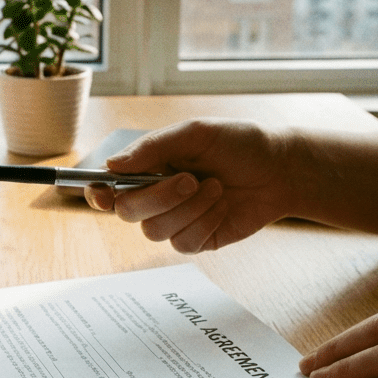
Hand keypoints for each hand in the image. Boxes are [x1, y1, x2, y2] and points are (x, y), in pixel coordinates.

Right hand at [83, 119, 296, 252]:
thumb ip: (152, 148)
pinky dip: (206, 222)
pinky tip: (223, 206)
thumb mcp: (194, 134)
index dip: (97, 194)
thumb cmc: (238, 144)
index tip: (103, 192)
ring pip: (155, 231)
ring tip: (216, 188)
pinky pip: (184, 243)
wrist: (280, 168)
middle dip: (159, 197)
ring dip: (189, 208)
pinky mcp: (196, 240)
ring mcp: (175, 221)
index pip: (108, 188)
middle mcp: (155, 198)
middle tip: (192, 179)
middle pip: (128, 213)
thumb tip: (112, 165)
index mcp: (147, 169)